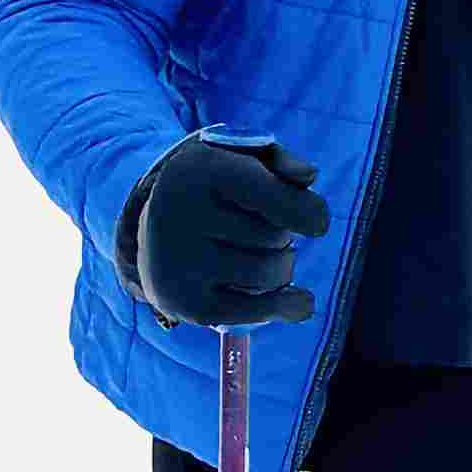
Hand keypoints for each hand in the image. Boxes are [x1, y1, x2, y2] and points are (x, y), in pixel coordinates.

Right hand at [121, 131, 328, 328]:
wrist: (153, 230)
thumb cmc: (213, 190)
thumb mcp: (238, 160)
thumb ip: (279, 161)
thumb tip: (308, 176)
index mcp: (199, 171)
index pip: (269, 194)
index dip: (306, 210)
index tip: (318, 223)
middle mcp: (183, 216)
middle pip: (276, 236)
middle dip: (284, 235)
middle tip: (262, 231)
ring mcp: (182, 264)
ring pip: (271, 273)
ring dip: (283, 267)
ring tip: (265, 256)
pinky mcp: (186, 304)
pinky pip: (255, 312)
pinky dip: (286, 307)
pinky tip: (302, 302)